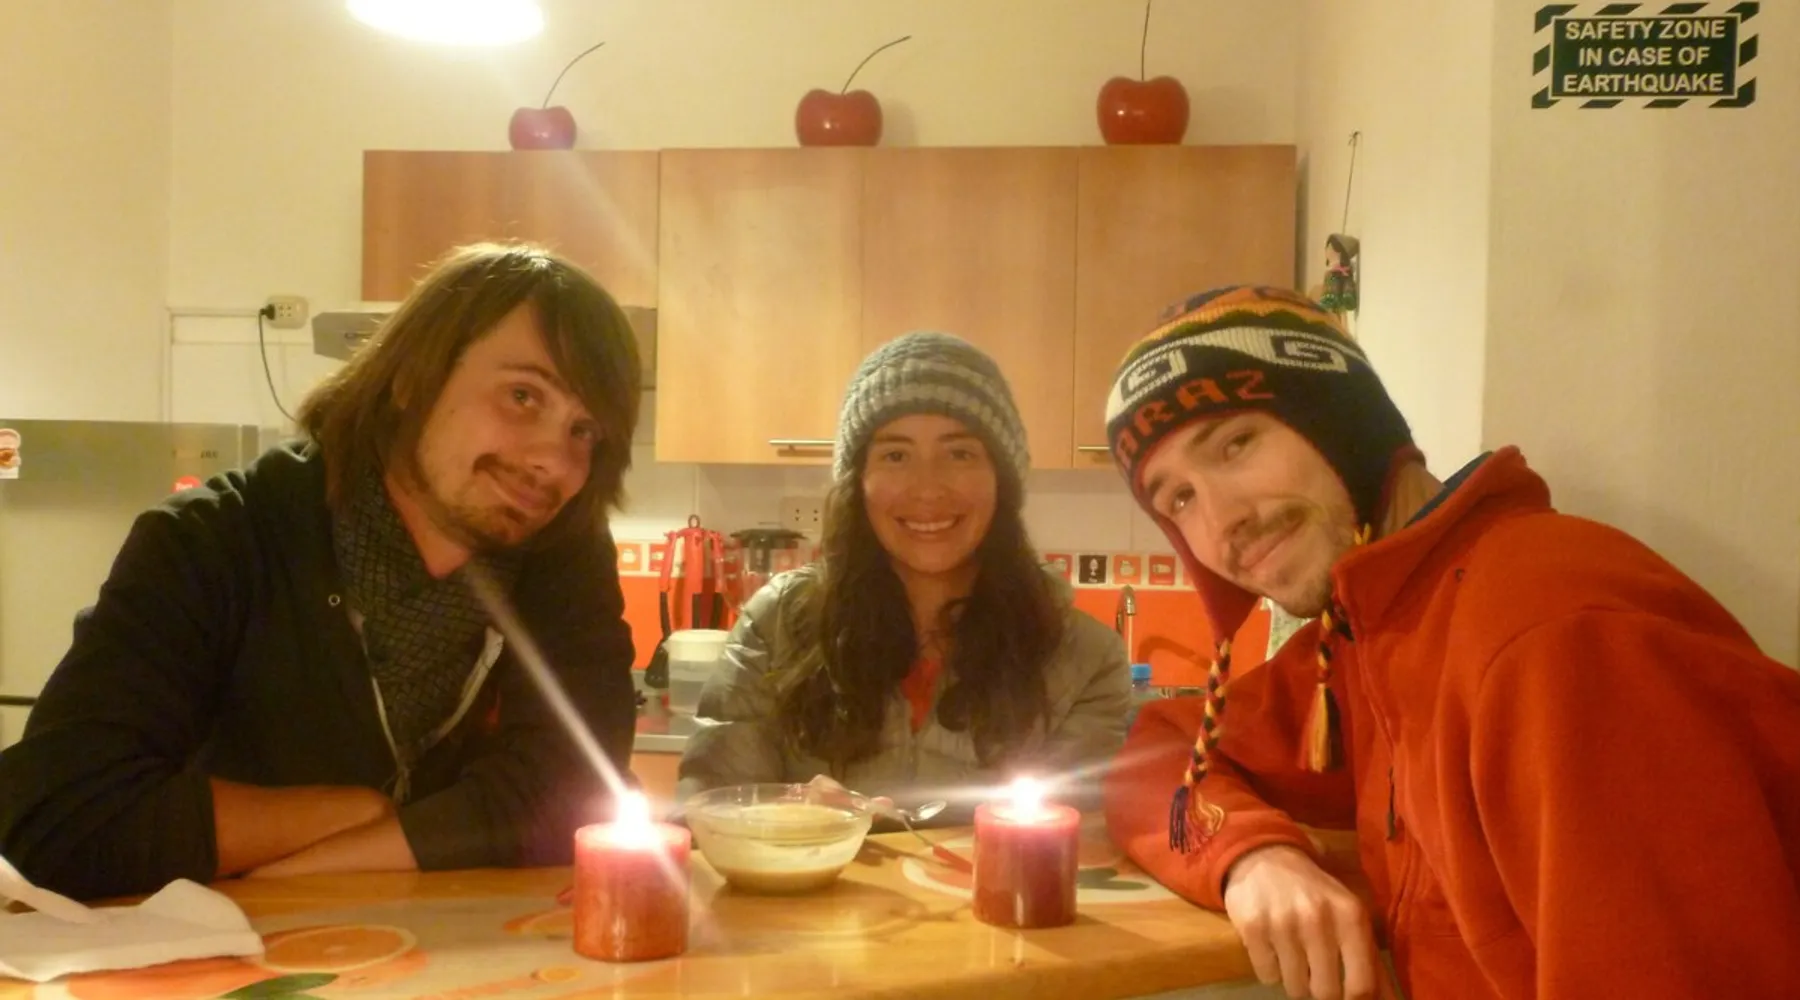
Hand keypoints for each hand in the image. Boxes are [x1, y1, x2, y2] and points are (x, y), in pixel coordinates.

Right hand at [1223, 845, 1384, 999]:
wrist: (1265, 857)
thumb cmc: (1315, 893)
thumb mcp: (1349, 917)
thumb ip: (1371, 962)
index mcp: (1351, 917)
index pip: (1361, 985)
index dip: (1354, 999)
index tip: (1345, 994)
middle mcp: (1318, 919)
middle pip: (1326, 992)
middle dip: (1320, 989)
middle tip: (1315, 973)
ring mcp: (1283, 923)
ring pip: (1294, 988)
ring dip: (1294, 980)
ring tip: (1293, 955)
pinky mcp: (1253, 927)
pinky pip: (1267, 976)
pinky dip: (1270, 969)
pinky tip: (1272, 945)